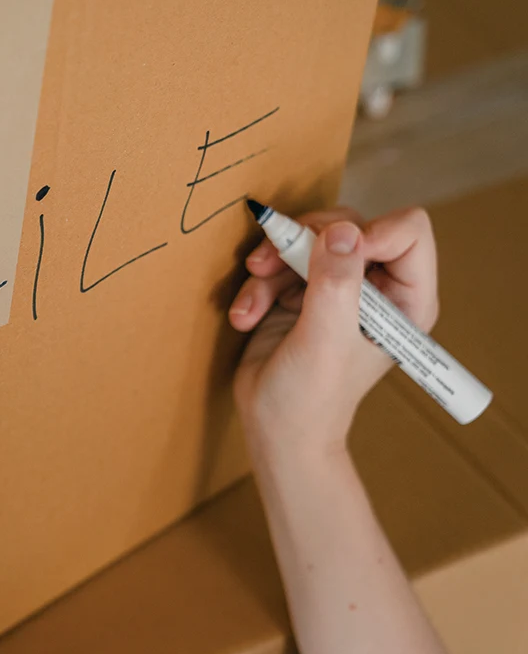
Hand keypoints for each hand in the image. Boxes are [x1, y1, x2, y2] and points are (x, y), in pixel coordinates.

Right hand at [229, 206, 439, 456]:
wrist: (275, 429)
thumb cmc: (311, 399)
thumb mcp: (326, 339)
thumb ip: (337, 282)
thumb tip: (342, 229)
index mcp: (406, 299)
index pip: (408, 232)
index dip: (368, 232)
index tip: (328, 253)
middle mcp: (377, 288)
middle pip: (349, 224)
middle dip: (304, 242)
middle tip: (268, 264)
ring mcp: (337, 288)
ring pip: (307, 239)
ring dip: (271, 266)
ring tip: (250, 303)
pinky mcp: (302, 291)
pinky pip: (279, 261)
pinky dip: (256, 286)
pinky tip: (245, 317)